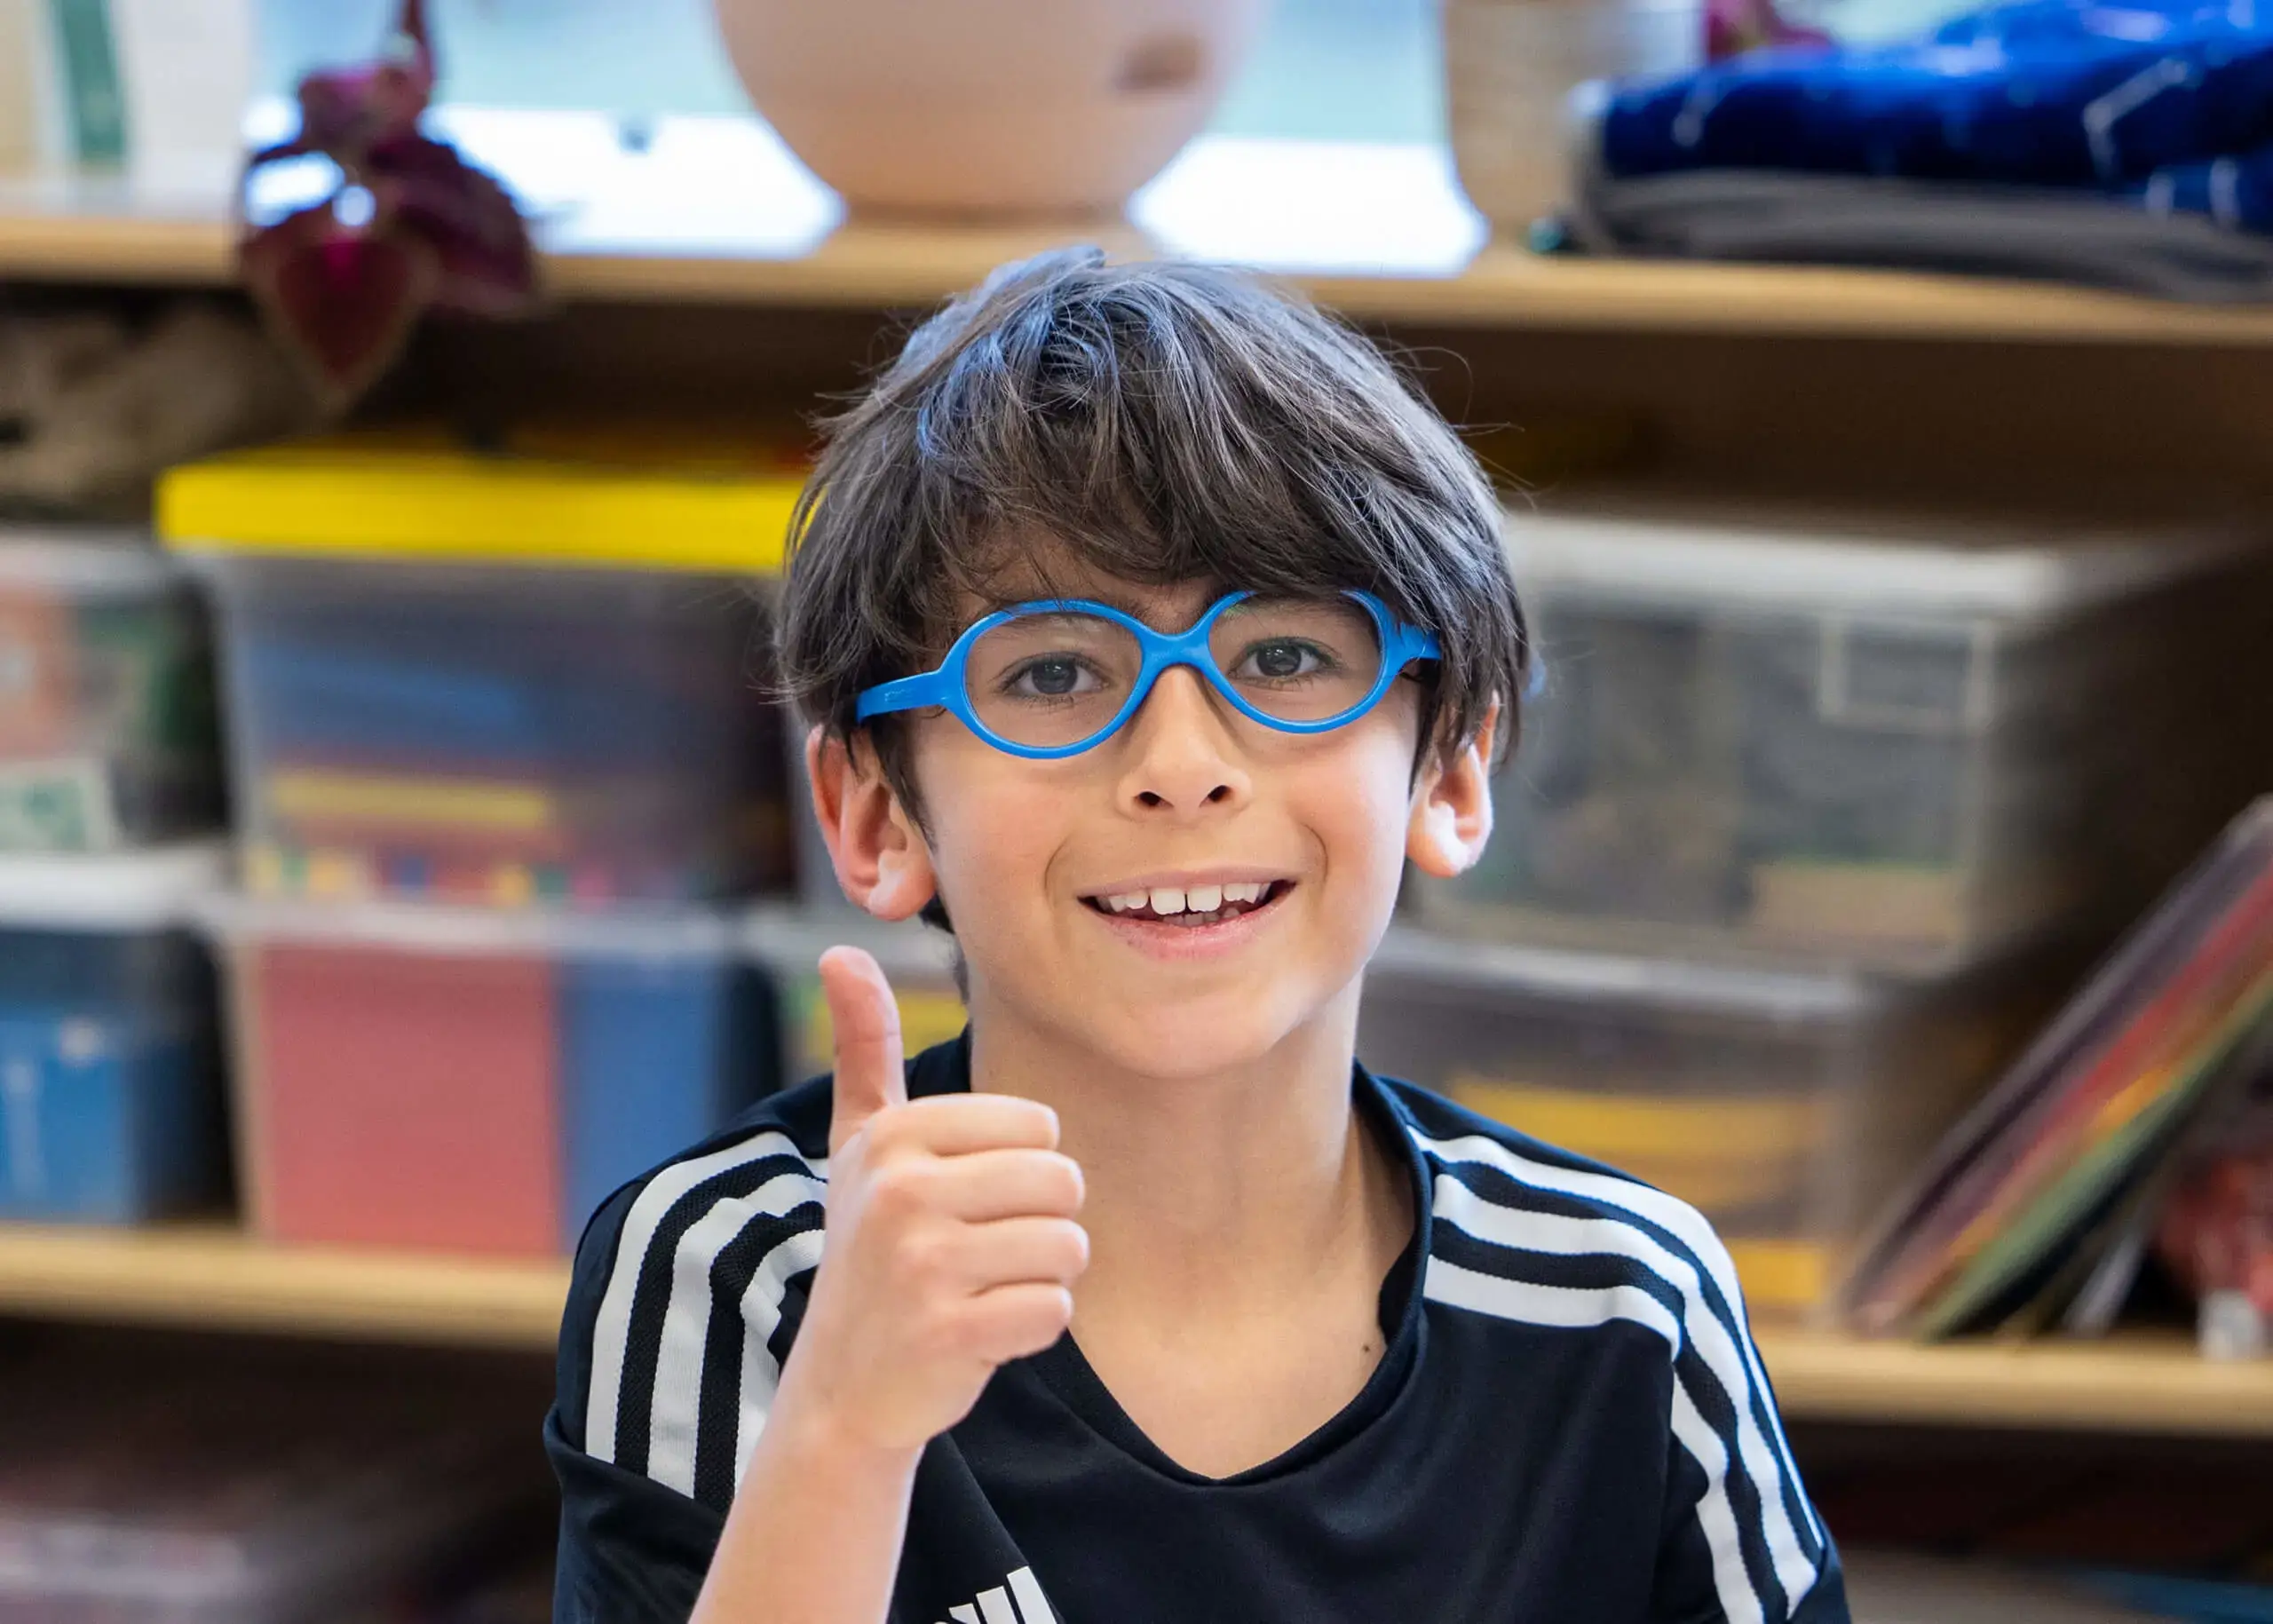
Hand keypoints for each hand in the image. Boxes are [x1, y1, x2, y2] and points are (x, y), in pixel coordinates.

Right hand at [773, 946, 1087, 1453]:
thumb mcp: (860, 1144)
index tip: (963, 1204)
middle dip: (1043, 1226)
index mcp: (895, 1135)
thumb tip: (841, 948)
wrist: (841, 1386)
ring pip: (1067, 1248)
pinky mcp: (947, 1331)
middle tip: (983, 1254)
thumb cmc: (871, 1249)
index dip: (1023, 1172)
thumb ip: (863, 1048)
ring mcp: (921, 1263)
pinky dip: (1031, 1329)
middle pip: (1064, 1183)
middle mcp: (902, 1189)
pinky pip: (1053, 1311)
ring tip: (980, 1290)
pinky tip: (979, 1333)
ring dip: (1039, 1279)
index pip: (1039, 1128)